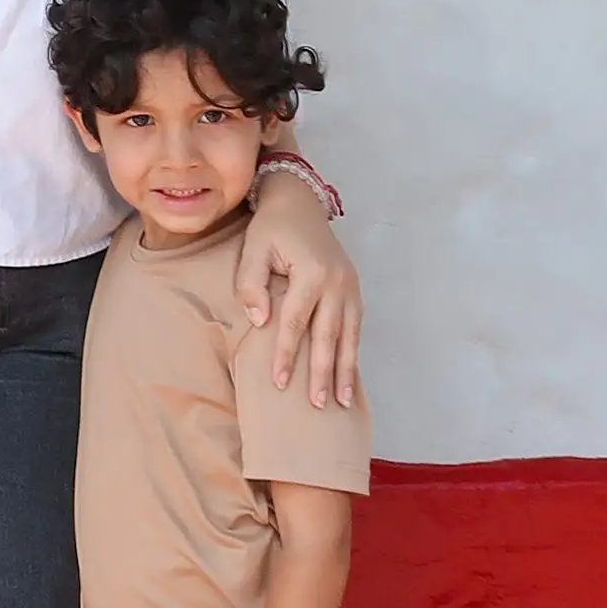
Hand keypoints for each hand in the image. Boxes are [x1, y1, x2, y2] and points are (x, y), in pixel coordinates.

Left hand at [237, 171, 362, 408]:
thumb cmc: (272, 227)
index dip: (286, 354)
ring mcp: (350, 287)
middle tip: (316, 405)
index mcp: (312, 273)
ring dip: (345, 370)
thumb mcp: (253, 249)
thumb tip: (261, 322)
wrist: (299, 202)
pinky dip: (352, 352)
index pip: (296, 323)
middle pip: (329, 336)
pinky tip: (348, 375)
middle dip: (322, 373)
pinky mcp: (354, 289)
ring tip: (342, 402)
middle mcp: (337, 283)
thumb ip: (251, 285)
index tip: (279, 383)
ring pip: (349, 336)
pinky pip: (355, 327)